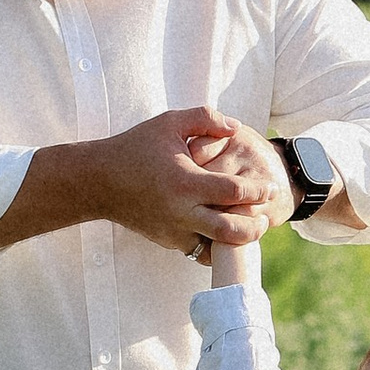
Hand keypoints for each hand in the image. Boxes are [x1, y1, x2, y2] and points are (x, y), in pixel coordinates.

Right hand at [104, 110, 287, 262]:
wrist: (99, 182)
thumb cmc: (135, 147)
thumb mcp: (169, 123)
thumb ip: (205, 119)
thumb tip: (236, 127)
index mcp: (186, 182)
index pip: (234, 192)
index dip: (258, 190)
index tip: (270, 187)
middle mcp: (182, 212)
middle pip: (231, 231)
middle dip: (255, 226)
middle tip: (265, 217)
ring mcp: (174, 231)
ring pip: (216, 248)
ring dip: (237, 242)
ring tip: (249, 227)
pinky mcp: (168, 241)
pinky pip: (200, 251)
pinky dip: (215, 246)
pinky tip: (224, 233)